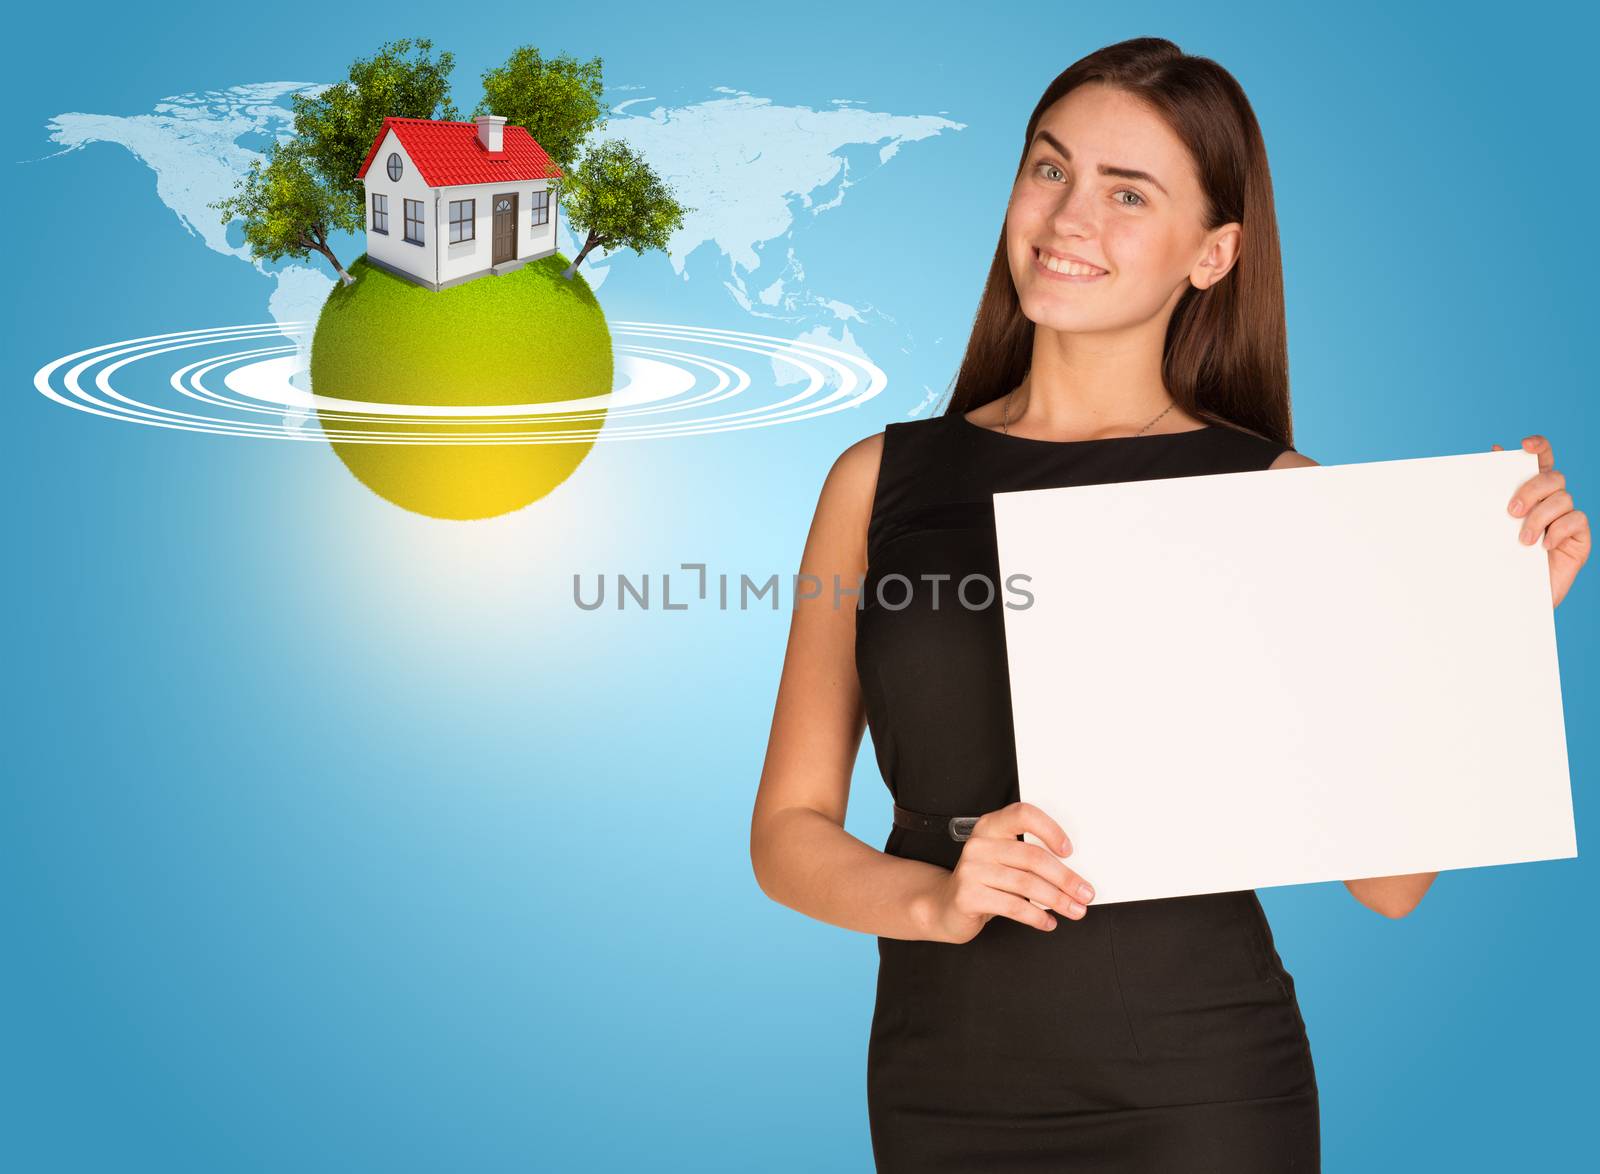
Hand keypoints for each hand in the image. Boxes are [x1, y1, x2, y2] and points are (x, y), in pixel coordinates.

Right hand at [924, 801, 1095, 943]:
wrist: (945, 906)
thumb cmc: (984, 882)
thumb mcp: (1002, 860)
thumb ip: (1028, 858)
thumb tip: (1073, 874)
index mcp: (990, 827)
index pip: (1023, 815)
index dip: (1050, 830)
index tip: (1069, 850)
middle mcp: (979, 844)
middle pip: (1032, 857)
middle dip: (1065, 878)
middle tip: (1084, 893)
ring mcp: (971, 870)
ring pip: (1027, 884)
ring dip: (1057, 900)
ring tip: (1073, 910)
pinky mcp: (968, 896)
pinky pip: (1013, 906)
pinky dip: (1037, 917)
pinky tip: (1047, 922)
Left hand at [1493, 435, 1589, 607]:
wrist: (1510, 599)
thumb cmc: (1498, 561)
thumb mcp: (1490, 528)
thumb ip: (1493, 496)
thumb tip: (1491, 453)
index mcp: (1531, 493)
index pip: (1541, 460)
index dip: (1539, 446)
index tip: (1524, 445)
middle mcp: (1552, 502)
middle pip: (1553, 477)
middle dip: (1531, 489)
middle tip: (1510, 511)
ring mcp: (1568, 519)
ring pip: (1563, 498)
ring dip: (1539, 516)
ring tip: (1522, 540)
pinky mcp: (1580, 539)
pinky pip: (1577, 520)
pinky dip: (1559, 530)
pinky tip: (1544, 546)